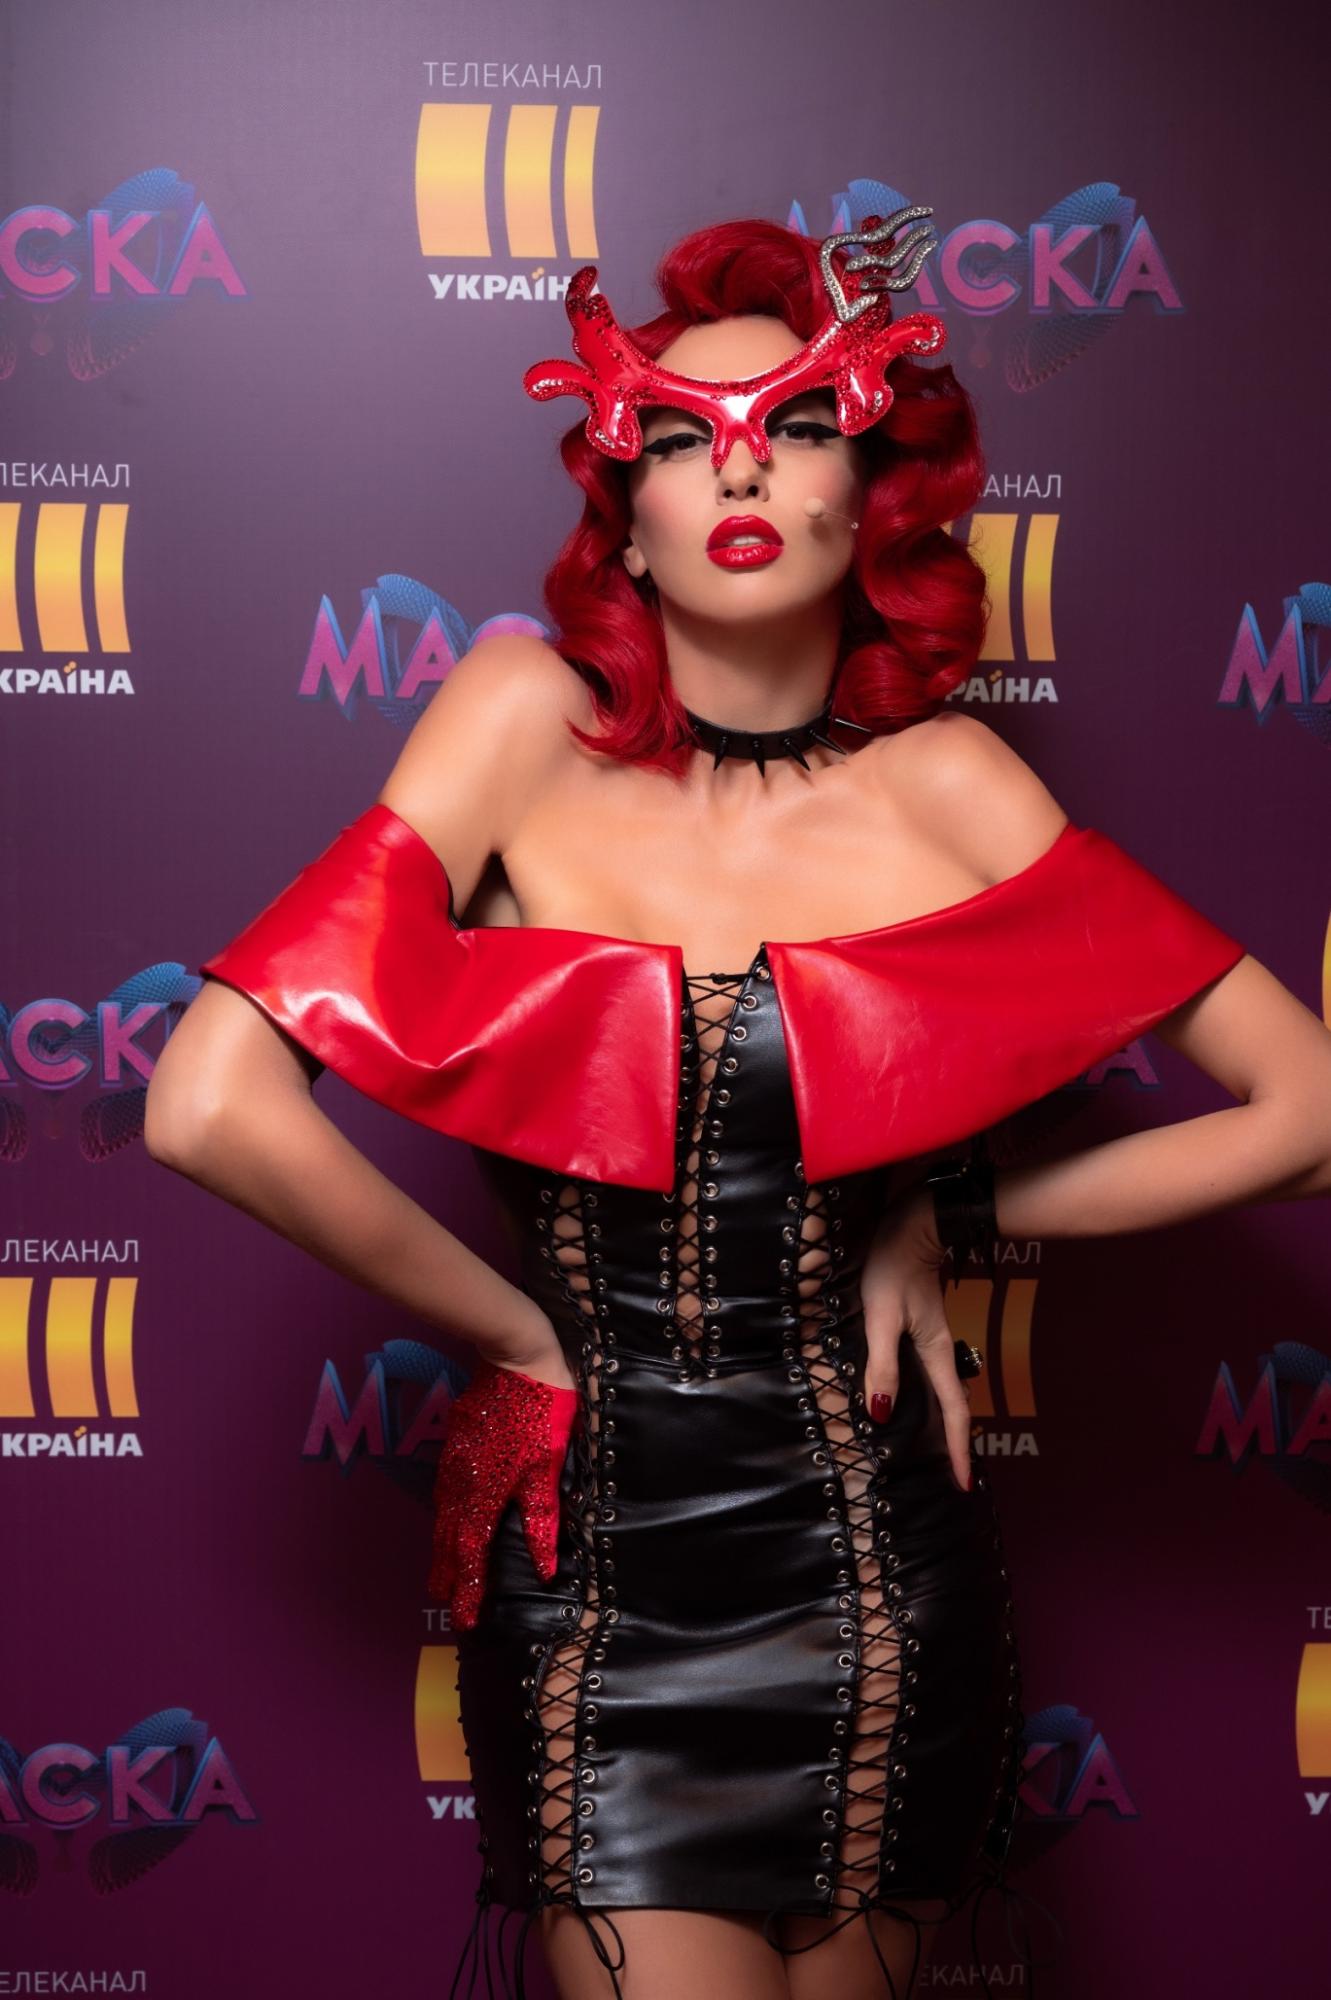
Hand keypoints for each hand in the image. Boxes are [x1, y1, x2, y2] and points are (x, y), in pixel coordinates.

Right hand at [429, 1350, 580, 1628]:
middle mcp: (462, 1484)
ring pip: (443, 1515)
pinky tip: (447, 1515)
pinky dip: (443, 1514)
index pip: (473, 1556)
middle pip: (449, 1540)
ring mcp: (454, 1461)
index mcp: (486, 1495)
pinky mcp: (455, 1442)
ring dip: (441, 1547)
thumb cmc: (540, 1411)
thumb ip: (542, 1519)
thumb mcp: (548, 1468)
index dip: (469, 1591)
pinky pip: (444, 1489)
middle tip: (442, 1602)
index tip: (464, 1620)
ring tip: (441, 1571)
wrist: (516, 1357)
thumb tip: (545, 1569)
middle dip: (447, 1575)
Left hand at [860, 1185, 973, 1492]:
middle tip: (956, 1476)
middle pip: (954, 1406)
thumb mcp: (881, 1315)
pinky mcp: (922, 1324)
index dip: (959, 1450)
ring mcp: (932, 1336)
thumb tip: (882, 1414)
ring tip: (942, 1448)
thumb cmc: (894, 1265)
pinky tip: (918, 1397)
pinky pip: (932, 1371)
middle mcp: (940, 1349)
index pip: (954, 1412)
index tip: (964, 1483)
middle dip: (957, 1443)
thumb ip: (880, 1363)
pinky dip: (932, 1395)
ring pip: (944, 1388)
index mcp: (935, 1353)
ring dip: (946, 1421)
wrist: (915, 1222)